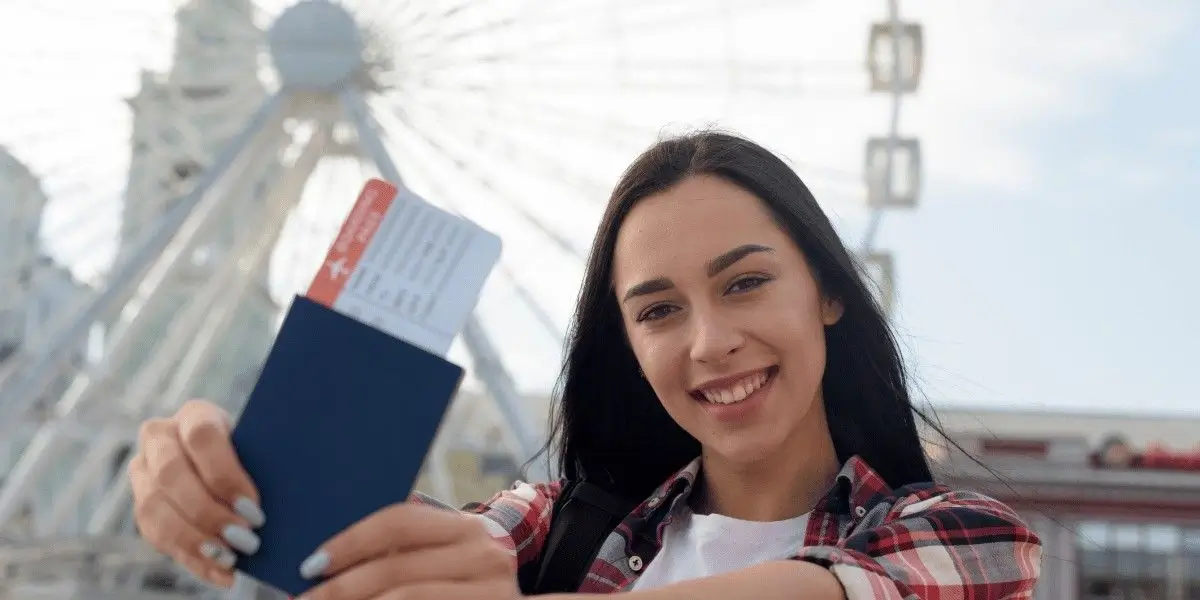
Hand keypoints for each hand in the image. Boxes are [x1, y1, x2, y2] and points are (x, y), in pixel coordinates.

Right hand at [129, 399, 265, 587]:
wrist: (226, 462)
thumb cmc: (255, 453)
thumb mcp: (262, 446)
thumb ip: (269, 462)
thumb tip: (301, 487)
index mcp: (195, 414)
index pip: (202, 437)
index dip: (225, 476)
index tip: (254, 508)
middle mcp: (160, 437)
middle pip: (172, 475)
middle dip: (209, 513)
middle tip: (246, 540)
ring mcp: (144, 472)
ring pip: (156, 508)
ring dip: (196, 540)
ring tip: (232, 560)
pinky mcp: (141, 505)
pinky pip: (157, 536)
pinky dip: (192, 559)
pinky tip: (222, 574)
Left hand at [297, 502, 519, 599]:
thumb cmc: (460, 578)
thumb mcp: (444, 555)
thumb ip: (402, 551)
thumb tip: (325, 561)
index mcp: (468, 527)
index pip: (399, 522)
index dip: (350, 542)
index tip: (311, 565)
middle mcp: (486, 555)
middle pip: (397, 568)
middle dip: (340, 589)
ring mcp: (492, 593)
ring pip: (405, 598)